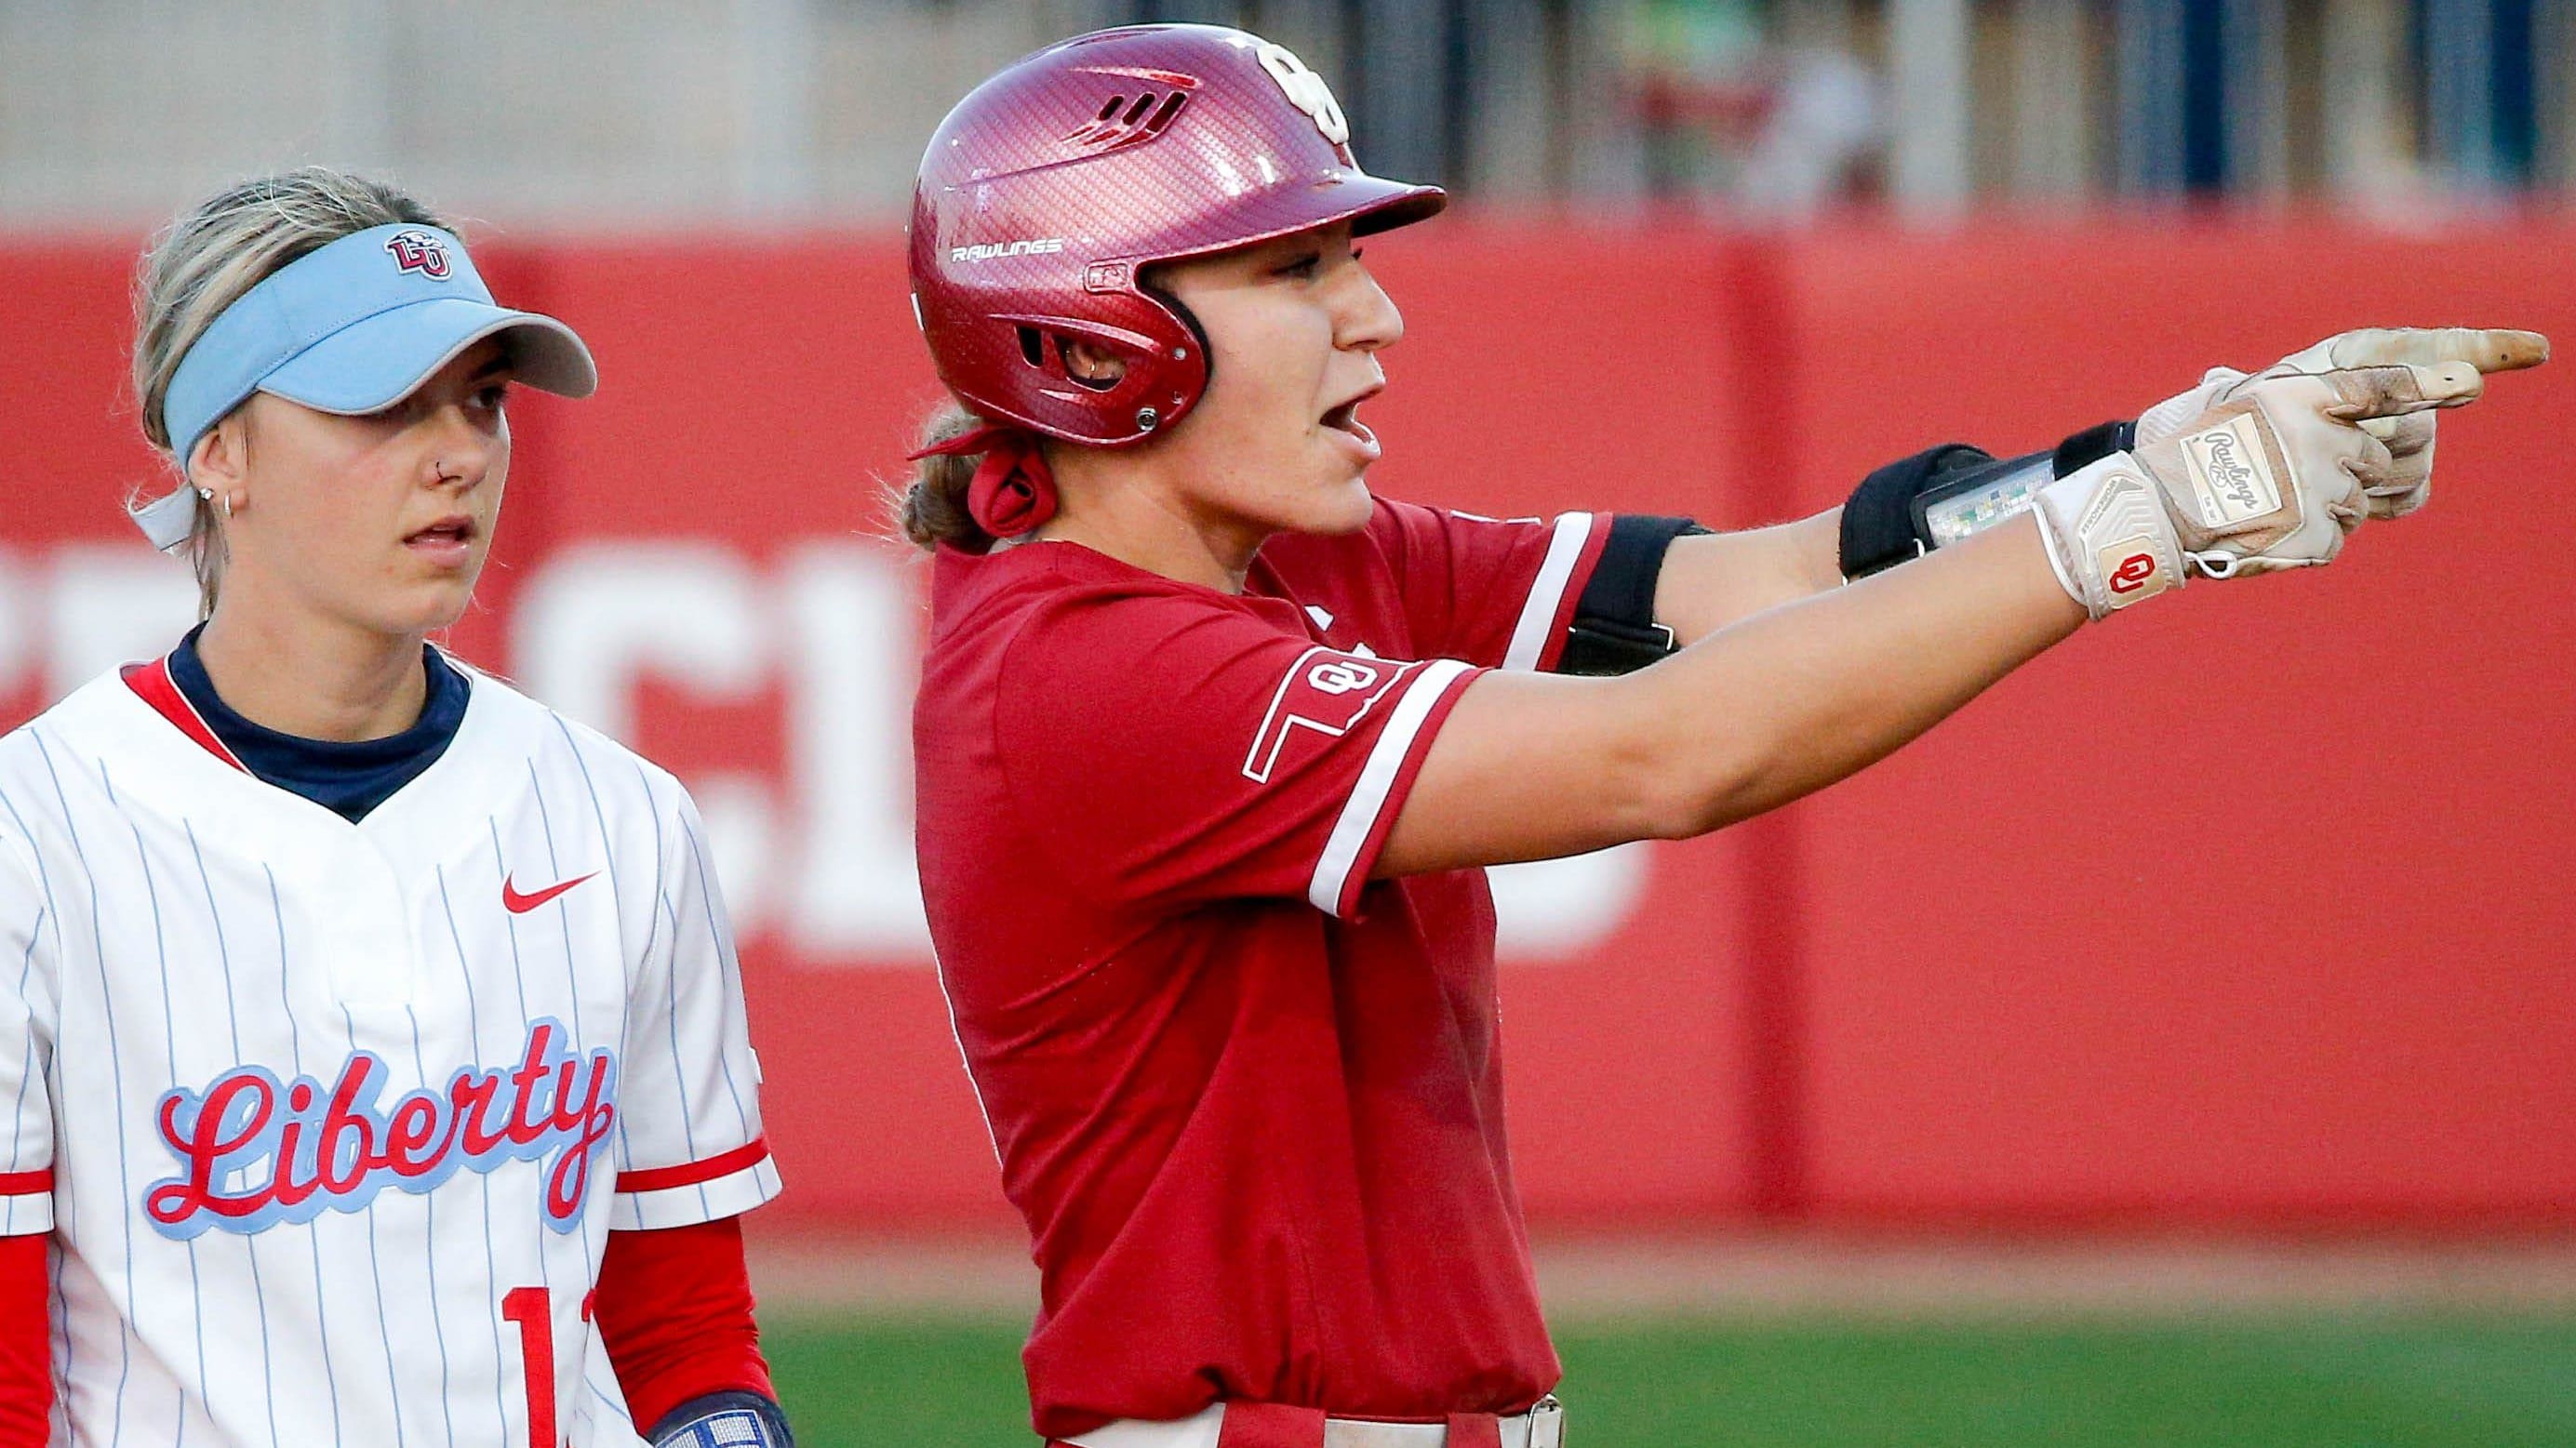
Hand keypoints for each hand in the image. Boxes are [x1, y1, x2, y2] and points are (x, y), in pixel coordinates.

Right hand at [2137, 327, 2548, 519]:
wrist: (2157, 512)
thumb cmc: (2190, 455)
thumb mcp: (2235, 404)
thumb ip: (2289, 400)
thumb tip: (2284, 385)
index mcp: (2300, 399)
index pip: (2380, 389)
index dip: (2430, 386)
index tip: (2469, 385)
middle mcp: (2318, 439)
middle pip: (2373, 459)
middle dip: (2346, 471)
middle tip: (2287, 479)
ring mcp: (2321, 488)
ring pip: (2356, 503)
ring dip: (2325, 508)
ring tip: (2268, 508)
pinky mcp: (2317, 534)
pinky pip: (2335, 539)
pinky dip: (2306, 542)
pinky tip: (2267, 533)